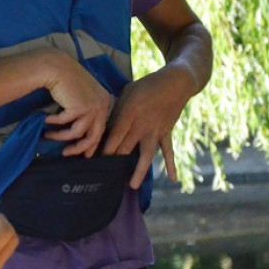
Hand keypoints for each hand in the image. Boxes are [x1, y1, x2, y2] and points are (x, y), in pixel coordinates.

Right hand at [40, 51, 111, 157]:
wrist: (57, 67)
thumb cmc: (65, 79)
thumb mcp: (81, 95)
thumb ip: (85, 110)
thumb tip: (79, 131)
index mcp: (104, 102)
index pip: (101, 129)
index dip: (92, 144)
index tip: (83, 154)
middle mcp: (102, 105)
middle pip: (93, 137)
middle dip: (79, 148)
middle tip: (65, 153)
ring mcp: (93, 107)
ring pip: (77, 133)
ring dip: (60, 136)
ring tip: (48, 135)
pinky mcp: (81, 108)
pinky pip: (64, 123)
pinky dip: (53, 123)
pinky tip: (45, 120)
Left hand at [102, 67, 191, 187]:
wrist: (175, 82)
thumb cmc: (147, 85)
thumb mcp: (127, 93)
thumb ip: (117, 110)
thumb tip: (105, 124)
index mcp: (129, 114)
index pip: (114, 136)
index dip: (104, 149)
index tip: (93, 160)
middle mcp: (142, 125)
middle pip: (125, 148)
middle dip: (114, 162)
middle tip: (103, 176)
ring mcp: (155, 131)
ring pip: (146, 155)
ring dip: (139, 170)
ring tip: (132, 186)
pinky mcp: (166, 133)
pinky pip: (168, 151)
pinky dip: (171, 165)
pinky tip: (172, 179)